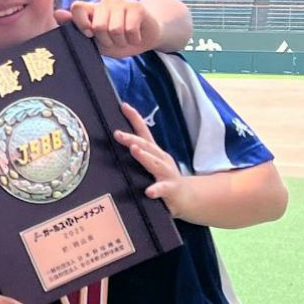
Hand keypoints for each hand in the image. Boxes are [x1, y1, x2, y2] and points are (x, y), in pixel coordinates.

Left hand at [56, 0, 162, 57]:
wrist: (146, 38)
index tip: (89, 34)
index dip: (81, 23)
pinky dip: (133, 39)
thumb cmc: (118, 40)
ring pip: (114, 29)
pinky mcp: (136, 6)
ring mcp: (120, 3)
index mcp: (92, 10)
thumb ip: (78, 29)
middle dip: (106, 41)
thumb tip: (57, 13)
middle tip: (113, 41)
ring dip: (121, 41)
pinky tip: (135, 36)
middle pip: (98, 26)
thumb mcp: (97, 41)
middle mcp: (104, 3)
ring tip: (124, 38)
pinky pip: (129, 29)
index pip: (77, 7)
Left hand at [115, 102, 192, 218]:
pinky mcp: (171, 189)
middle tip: (117, 133)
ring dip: (144, 156)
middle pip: (146, 145)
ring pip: (155, 163)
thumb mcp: (151, 163)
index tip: (124, 106)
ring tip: (134, 150)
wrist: (187, 198)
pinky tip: (148, 191)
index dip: (135, 118)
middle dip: (132, 138)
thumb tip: (116, 141)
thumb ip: (137, 153)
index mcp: (155, 152)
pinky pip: (163, 189)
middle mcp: (162, 159)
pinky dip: (156, 189)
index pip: (144, 132)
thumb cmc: (164, 179)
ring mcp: (167, 174)